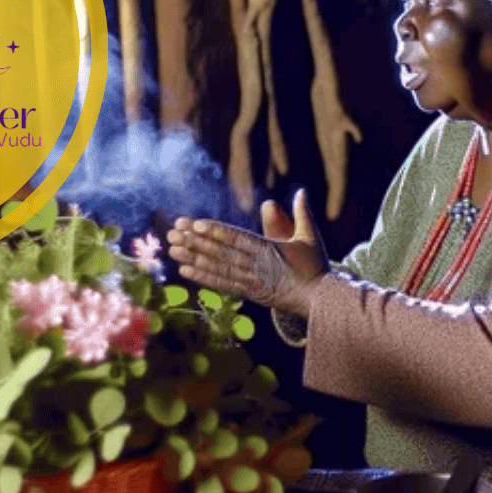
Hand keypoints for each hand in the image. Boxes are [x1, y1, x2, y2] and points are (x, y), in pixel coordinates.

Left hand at [167, 188, 327, 316]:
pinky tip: (185, 270)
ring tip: (172, 249)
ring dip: (193, 258)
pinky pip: (222, 284)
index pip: (236, 239)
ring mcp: (250, 281)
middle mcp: (255, 266)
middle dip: (195, 241)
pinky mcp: (248, 293)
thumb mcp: (310, 237)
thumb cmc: (315, 268)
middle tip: (172, 232)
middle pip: (220, 252)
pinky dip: (203, 277)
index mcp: (269, 250)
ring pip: (217, 268)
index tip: (194, 224)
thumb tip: (301, 191)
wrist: (319, 301)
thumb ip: (302, 213)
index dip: (215, 231)